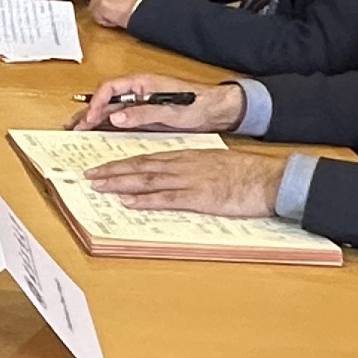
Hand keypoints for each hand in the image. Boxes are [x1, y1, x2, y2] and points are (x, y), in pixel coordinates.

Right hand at [72, 78, 246, 132]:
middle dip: (88, 112)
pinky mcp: (144, 114)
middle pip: (105, 99)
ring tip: (76, 129)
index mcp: (142, 83)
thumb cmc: (199, 104)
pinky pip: (120, 118)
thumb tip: (116, 116)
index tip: (91, 118)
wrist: (218, 109)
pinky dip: (106, 125)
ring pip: (110, 109)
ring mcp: (140, 102)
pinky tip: (97, 132)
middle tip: (72, 126)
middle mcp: (138, 91)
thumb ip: (143, 112)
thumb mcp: (171, 110)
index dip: (97, 103)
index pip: (110, 89)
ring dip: (93, 119)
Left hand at [83, 145, 283, 219]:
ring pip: (147, 179)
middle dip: (112, 171)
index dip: (122, 163)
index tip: (103, 167)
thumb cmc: (245, 172)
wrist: (268, 178)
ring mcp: (189, 180)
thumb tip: (174, 176)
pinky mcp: (199, 196)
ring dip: (120, 183)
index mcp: (186, 156)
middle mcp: (182, 165)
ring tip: (98, 186)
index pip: (146, 157)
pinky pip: (167, 198)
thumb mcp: (214, 163)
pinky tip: (129, 202)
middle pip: (140, 166)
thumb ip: (192, 168)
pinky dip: (145, 200)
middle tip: (89, 176)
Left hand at [89, 0, 157, 28]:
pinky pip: (97, 17)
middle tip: (114, 11)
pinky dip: (106, 21)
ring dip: (103, 12)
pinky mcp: (100, 5)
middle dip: (102, 3)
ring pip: (94, 5)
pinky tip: (118, 20)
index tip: (114, 2)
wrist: (149, 6)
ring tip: (118, 16)